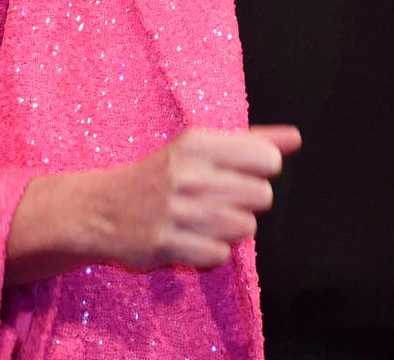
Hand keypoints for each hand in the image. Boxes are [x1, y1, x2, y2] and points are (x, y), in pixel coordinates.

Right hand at [90, 125, 300, 270]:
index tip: (242, 173)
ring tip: (206, 221)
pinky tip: (193, 239)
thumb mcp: (198, 147)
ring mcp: (177, 211)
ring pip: (246, 227)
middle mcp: (188, 174)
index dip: (262, 170)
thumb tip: (294, 138)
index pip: (267, 158)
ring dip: (231, 229)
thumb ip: (249, 141)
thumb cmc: (158, 175)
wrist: (99, 209)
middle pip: (262, 195)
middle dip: (247, 201)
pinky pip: (220, 255)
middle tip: (220, 200)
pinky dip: (211, 251)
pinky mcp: (167, 244)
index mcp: (197, 143)